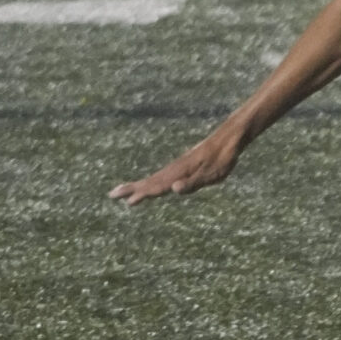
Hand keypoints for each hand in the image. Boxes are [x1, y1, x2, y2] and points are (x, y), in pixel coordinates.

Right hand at [111, 129, 242, 205]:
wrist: (229, 139)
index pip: (156, 186)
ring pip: (154, 179)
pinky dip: (151, 182)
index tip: (126, 200)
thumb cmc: (222, 159)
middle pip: (149, 181)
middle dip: (131, 189)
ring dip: (138, 186)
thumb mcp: (211, 174)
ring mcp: (178, 167)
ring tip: (125, 193)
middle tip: (112, 195)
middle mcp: (175, 169)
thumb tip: (173, 189)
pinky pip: (162, 177)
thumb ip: (192, 183)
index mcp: (179, 173)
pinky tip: (150, 186)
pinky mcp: (183, 166)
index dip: (142, 194)